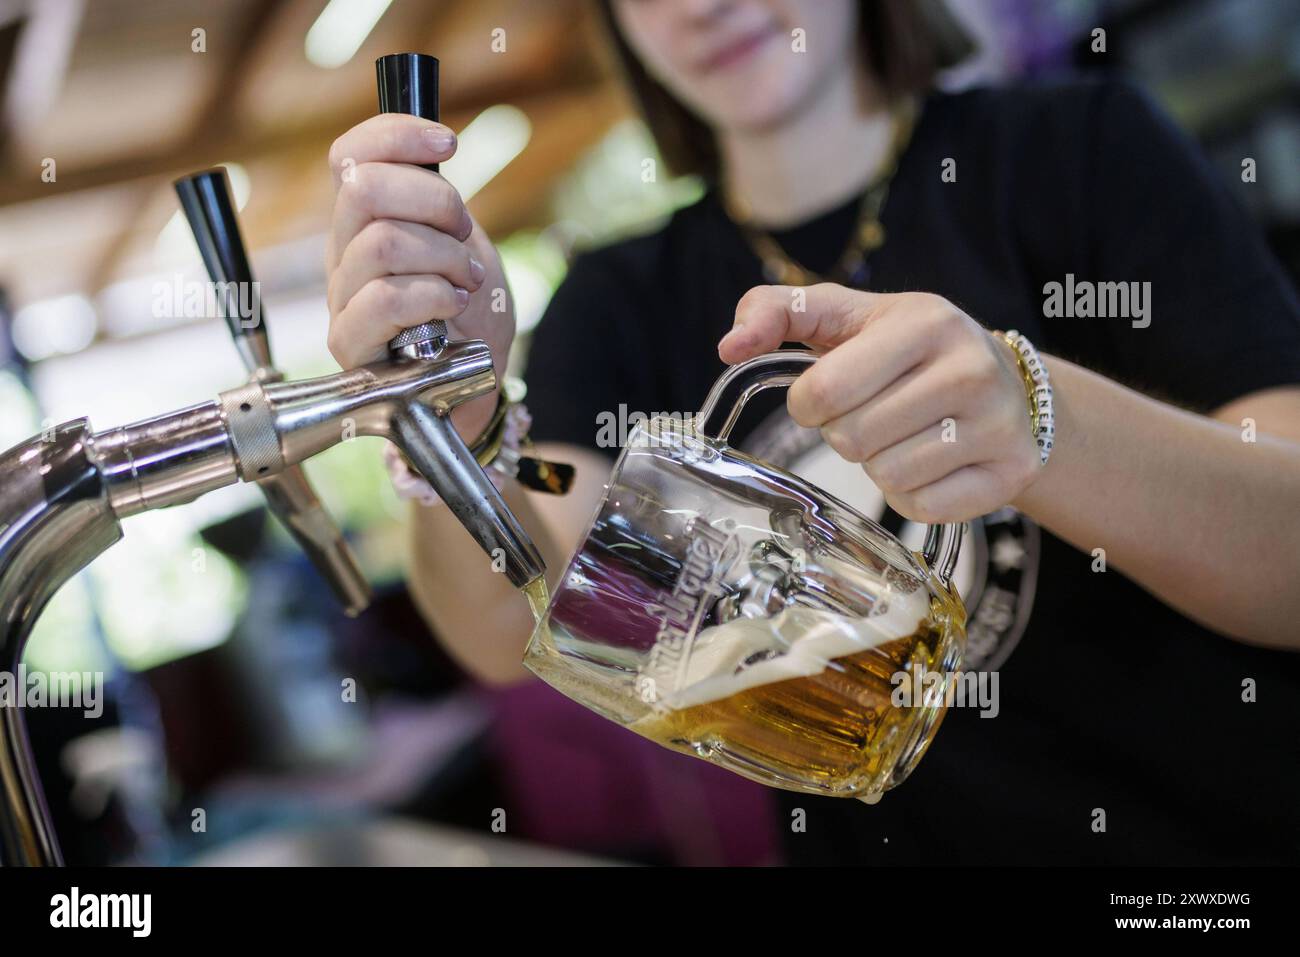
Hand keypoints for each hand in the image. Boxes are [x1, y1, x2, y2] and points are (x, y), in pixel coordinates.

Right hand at [325, 113, 513, 439]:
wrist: (473, 383)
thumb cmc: (468, 315)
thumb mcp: (463, 243)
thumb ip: (438, 201)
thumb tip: (434, 144)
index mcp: (363, 219)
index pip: (351, 153)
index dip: (397, 135)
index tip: (450, 144)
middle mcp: (342, 251)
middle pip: (362, 189)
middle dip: (434, 202)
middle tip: (465, 236)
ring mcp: (341, 296)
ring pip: (381, 243)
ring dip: (444, 258)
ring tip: (466, 281)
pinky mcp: (349, 342)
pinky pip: (384, 299)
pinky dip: (433, 296)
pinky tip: (453, 307)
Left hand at [719, 284, 1042, 522]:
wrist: (1006, 383)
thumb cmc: (906, 349)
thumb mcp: (845, 314)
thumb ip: (777, 311)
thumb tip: (728, 346)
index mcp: (923, 322)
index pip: (822, 392)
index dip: (809, 404)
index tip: (830, 394)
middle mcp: (969, 369)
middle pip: (851, 440)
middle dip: (846, 433)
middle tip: (874, 413)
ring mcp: (997, 423)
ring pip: (887, 477)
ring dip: (879, 464)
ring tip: (905, 434)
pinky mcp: (1009, 472)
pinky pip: (922, 507)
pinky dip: (912, 495)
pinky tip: (931, 463)